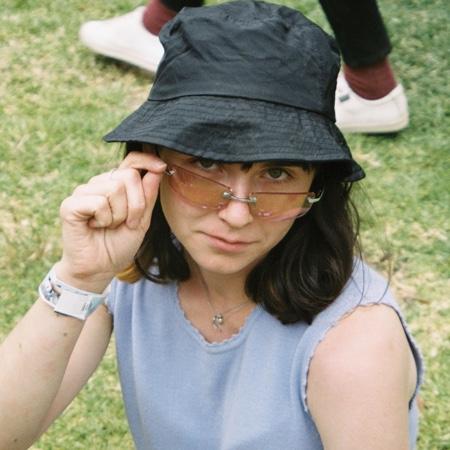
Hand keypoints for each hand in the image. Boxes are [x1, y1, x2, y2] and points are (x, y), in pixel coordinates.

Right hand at [56, 151, 165, 291]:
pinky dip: (104, 219)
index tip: (161, 167)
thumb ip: (148, 195)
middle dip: (136, 205)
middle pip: (128, 176)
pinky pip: (98, 202)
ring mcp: (83, 192)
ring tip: (109, 226)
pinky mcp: (70, 205)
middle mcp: (99, 184)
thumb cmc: (119, 244)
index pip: (131, 160)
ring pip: (114, 189)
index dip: (147, 160)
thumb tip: (158, 168)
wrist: (100, 268)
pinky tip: (95, 227)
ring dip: (119, 215)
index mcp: (116, 185)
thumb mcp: (142, 219)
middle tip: (127, 223)